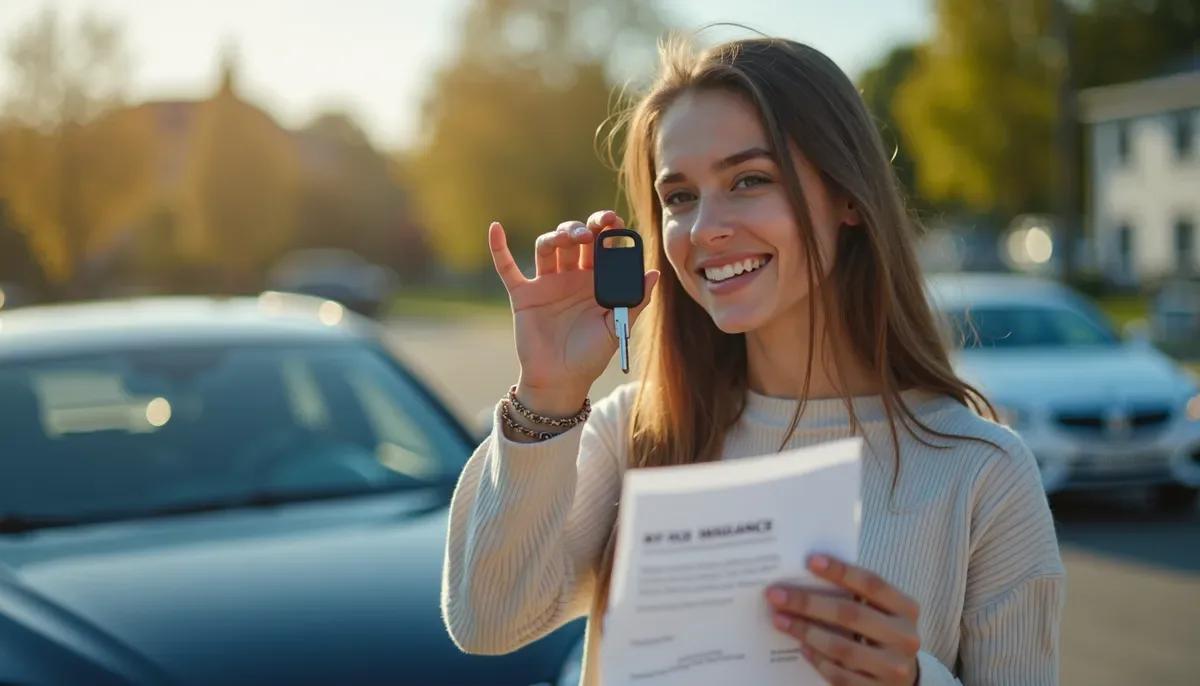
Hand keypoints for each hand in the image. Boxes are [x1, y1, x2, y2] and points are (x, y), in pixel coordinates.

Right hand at [488, 211, 659, 410]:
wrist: (561, 380)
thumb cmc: (591, 355)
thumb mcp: (617, 327)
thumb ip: (635, 300)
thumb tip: (655, 273)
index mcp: (597, 280)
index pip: (602, 245)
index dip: (607, 229)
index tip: (613, 220)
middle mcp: (571, 276)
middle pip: (574, 239)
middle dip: (581, 230)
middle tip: (589, 234)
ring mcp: (546, 283)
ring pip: (548, 247)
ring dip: (556, 236)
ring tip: (567, 239)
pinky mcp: (523, 294)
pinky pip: (507, 267)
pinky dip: (499, 248)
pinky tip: (495, 228)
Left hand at [766, 555, 920, 684]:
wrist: (902, 677)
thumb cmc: (881, 632)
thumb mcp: (880, 611)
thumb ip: (855, 595)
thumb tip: (807, 576)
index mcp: (906, 608)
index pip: (872, 583)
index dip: (841, 571)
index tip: (810, 561)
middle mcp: (904, 637)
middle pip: (850, 614)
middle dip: (809, 603)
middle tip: (776, 595)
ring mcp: (893, 667)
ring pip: (842, 648)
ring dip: (806, 631)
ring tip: (780, 619)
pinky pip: (839, 675)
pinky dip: (817, 660)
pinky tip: (802, 647)